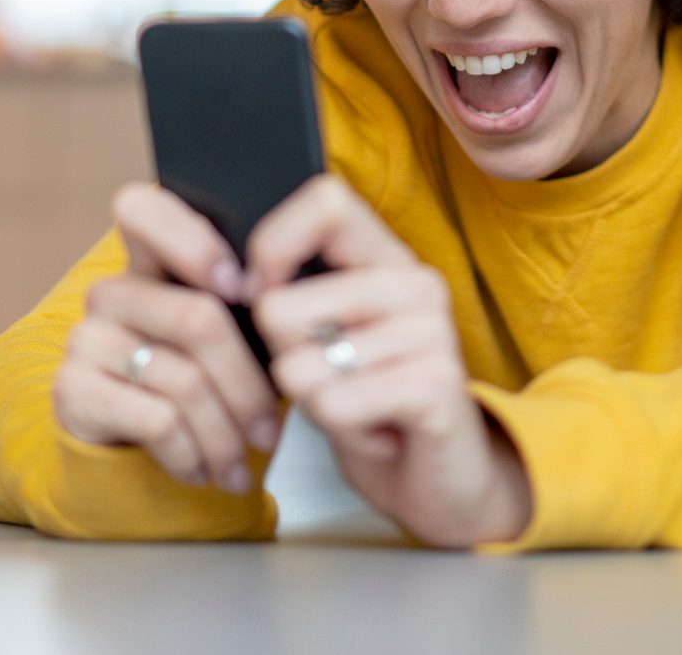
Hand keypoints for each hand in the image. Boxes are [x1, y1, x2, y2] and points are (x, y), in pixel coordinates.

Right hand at [52, 181, 281, 494]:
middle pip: (197, 319)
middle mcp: (112, 291)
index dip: (193, 241)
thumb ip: (246, 309)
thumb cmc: (197, 383)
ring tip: (241, 465)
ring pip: (183, 380)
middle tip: (270, 431)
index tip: (244, 287)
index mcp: (151, 261)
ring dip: (224, 435)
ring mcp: (87, 337)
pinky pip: (155, 418)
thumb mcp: (225, 340)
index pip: (142, 209)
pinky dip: (191, 454)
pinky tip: (202, 471)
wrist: (126, 450)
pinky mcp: (72, 388)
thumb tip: (296, 307)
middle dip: (248, 386)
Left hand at [246, 174, 532, 547]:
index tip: (261, 293)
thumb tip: (240, 281)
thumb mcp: (328, 340)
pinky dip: (342, 431)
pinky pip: (334, 404)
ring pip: (298, 368)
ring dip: (316, 405)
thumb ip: (296, 298)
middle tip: (335, 381)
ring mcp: (432, 331)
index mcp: (388, 259)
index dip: (272, 245)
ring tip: (361, 408)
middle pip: (281, 307)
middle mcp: (416, 283)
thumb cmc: (372, 405)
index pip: (325, 201)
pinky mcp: (436, 384)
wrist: (441, 481)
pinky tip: (379, 432)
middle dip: (283, 361)